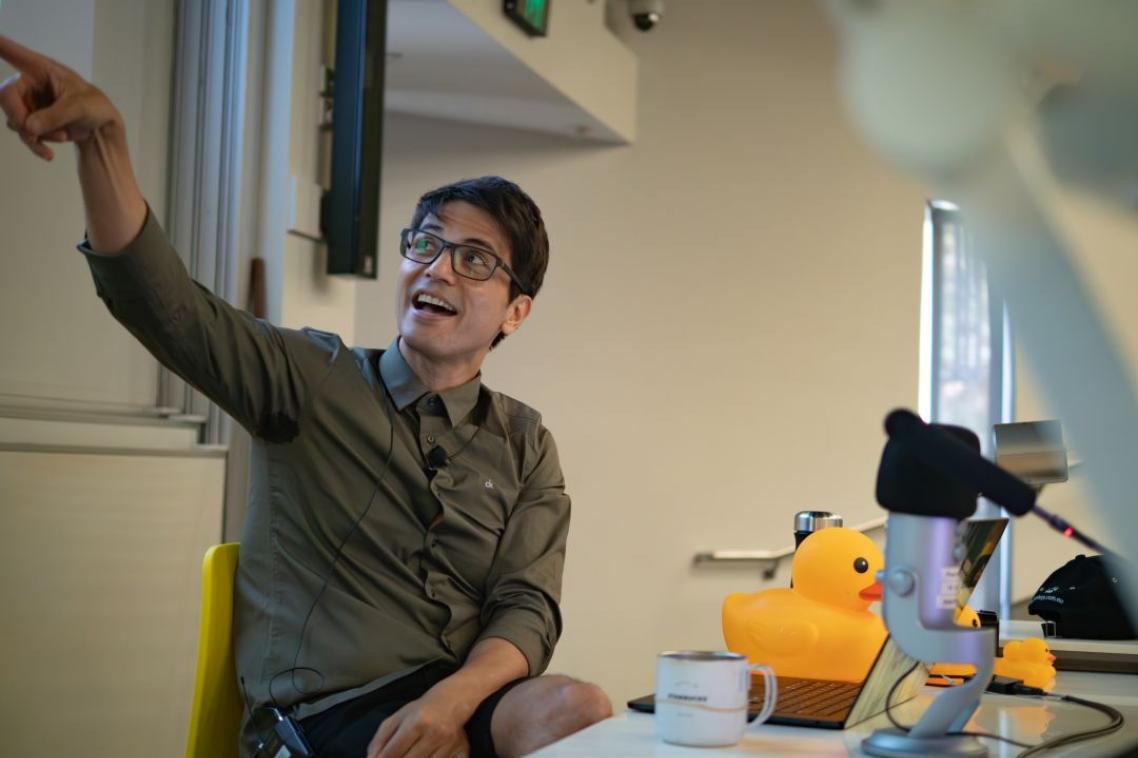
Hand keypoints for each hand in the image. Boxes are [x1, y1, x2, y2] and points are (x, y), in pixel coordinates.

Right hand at [0, 34, 121, 160]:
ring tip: (62, 136)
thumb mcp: (80, 107)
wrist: (100, 127)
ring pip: (14, 120)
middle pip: (6, 97)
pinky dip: (35, 144)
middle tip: (35, 134)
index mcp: (40, 68)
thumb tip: (28, 127)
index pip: (11, 51)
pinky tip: (48, 155)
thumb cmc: (94, 106)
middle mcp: (28, 83)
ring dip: (34, 134)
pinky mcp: (30, 120)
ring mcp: (27, 102)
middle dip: (19, 118)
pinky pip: (23, 133)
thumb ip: (55, 115)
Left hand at [367, 691, 470, 757]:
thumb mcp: (398, 717)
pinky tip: (426, 757)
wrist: (454, 699)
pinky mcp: (462, 750)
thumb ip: (380, 739)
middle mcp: (433, 734)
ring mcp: (449, 744)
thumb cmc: (421, 709)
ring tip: (408, 756)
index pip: (392, 753)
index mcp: (415, 723)